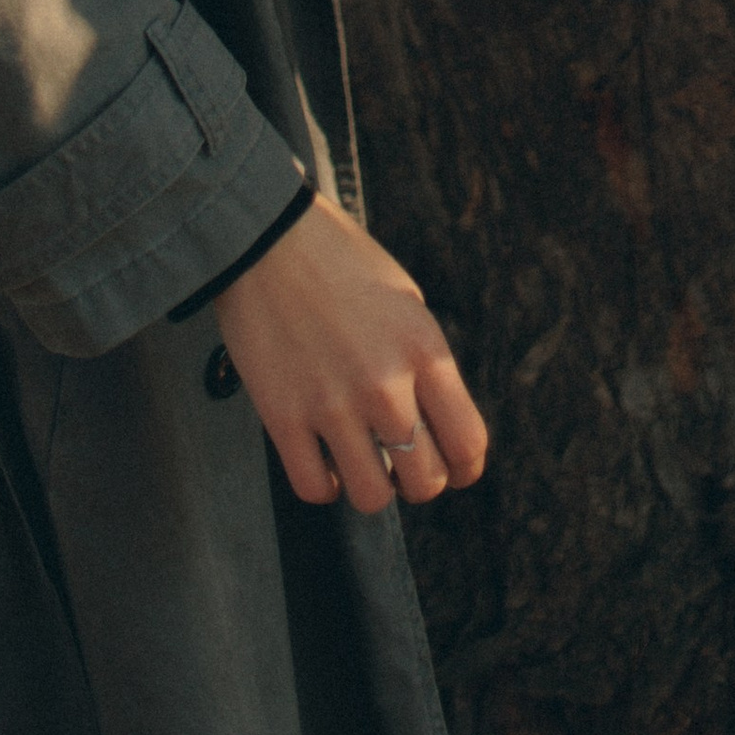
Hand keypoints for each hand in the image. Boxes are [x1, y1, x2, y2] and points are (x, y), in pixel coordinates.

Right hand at [211, 192, 488, 512]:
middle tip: (400, 461)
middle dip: (418, 480)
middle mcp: (385, 383)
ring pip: (372, 497)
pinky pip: (315, 487)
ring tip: (361, 460)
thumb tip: (434, 428)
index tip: (451, 467)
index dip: (464, 468)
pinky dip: (324, 485)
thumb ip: (424, 364)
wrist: (266, 237)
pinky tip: (323, 460)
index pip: (468, 445)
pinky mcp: (283, 416)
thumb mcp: (406, 302)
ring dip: (372, 486)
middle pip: (425, 481)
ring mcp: (332, 403)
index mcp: (424, 350)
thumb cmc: (340, 262)